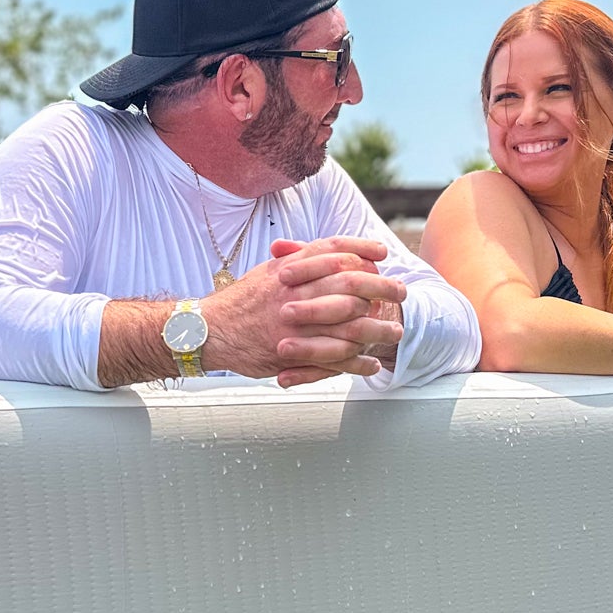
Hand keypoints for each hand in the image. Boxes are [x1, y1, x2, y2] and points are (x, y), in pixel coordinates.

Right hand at [200, 237, 403, 383]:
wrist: (210, 330)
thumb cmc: (239, 302)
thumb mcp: (266, 272)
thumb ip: (295, 261)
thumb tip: (324, 252)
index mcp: (290, 269)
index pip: (334, 251)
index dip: (362, 249)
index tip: (382, 252)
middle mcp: (296, 293)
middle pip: (351, 284)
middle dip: (381, 287)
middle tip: (401, 291)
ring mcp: (297, 324)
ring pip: (349, 324)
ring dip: (377, 328)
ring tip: (396, 331)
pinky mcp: (294, 352)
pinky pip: (334, 359)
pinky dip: (357, 363)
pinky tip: (372, 364)